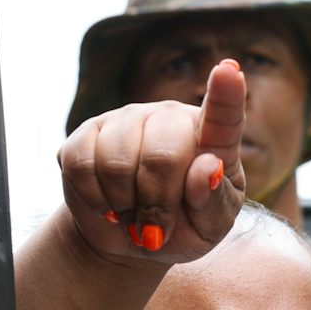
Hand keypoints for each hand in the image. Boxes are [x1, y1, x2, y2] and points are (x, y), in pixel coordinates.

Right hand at [59, 59, 245, 265]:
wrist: (129, 238)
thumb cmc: (182, 227)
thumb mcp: (208, 227)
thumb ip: (214, 202)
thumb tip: (209, 168)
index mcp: (211, 139)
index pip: (223, 116)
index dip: (225, 95)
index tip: (228, 72)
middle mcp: (170, 117)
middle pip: (162, 156)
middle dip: (157, 204)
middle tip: (157, 230)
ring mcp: (127, 118)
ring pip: (118, 162)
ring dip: (125, 205)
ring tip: (134, 213)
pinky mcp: (87, 131)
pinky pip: (82, 165)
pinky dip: (95, 199)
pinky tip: (109, 204)